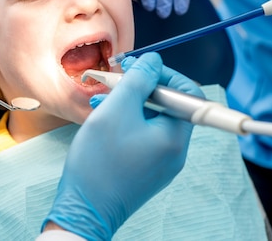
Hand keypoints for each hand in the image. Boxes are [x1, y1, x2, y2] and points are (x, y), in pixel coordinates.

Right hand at [43, 53, 193, 239]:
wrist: (83, 210)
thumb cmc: (99, 162)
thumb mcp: (116, 109)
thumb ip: (137, 80)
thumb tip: (153, 60)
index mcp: (175, 137)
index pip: (188, 93)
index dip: (165, 74)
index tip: (139, 68)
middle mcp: (175, 151)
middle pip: (169, 106)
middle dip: (141, 88)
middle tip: (115, 80)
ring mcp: (161, 163)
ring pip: (153, 120)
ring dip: (130, 104)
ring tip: (102, 99)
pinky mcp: (146, 170)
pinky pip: (144, 136)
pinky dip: (127, 122)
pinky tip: (104, 119)